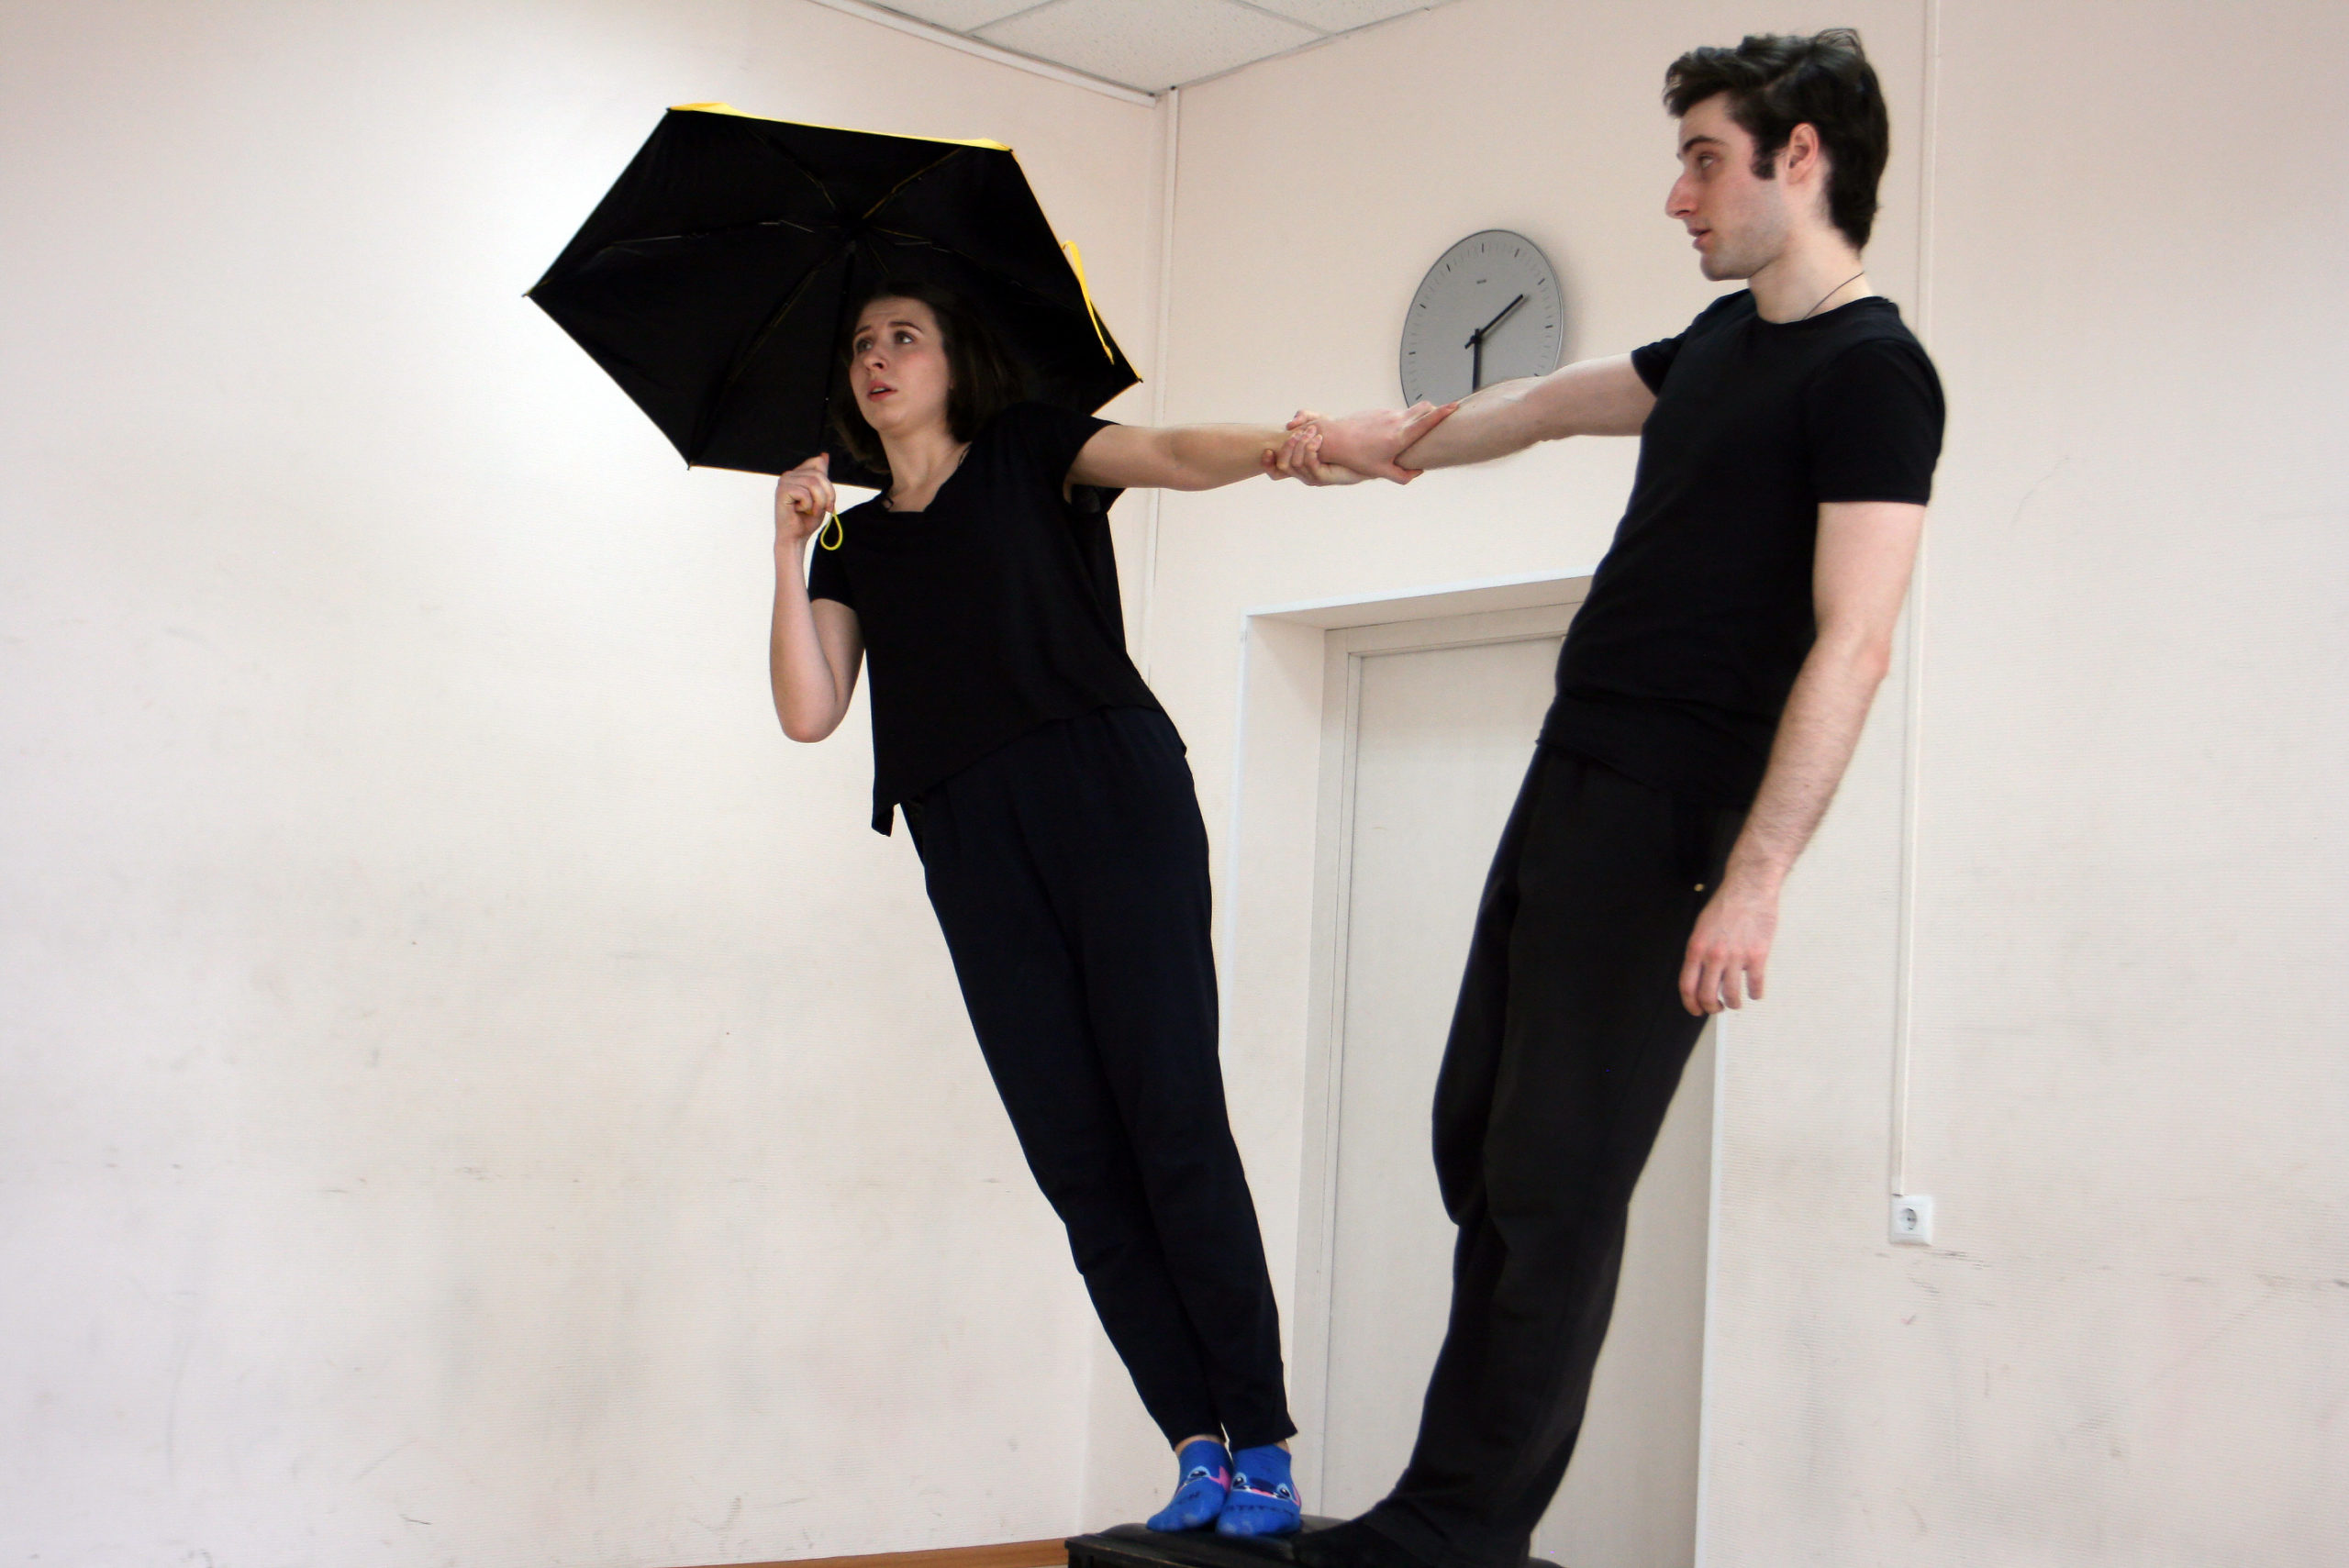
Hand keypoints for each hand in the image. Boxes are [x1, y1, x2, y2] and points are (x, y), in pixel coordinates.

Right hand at [774, 452, 835, 546]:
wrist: (795, 538)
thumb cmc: (806, 519)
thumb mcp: (820, 495)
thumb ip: (821, 476)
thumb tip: (824, 455)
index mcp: (797, 474)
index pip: (818, 462)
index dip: (828, 482)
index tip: (829, 501)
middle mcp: (789, 475)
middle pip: (819, 474)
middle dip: (827, 494)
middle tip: (824, 509)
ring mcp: (784, 482)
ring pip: (813, 483)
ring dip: (819, 501)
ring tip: (812, 511)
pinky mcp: (782, 491)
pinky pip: (805, 493)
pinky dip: (808, 505)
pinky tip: (800, 511)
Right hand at [1264, 419, 1372, 485]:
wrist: (1361, 451)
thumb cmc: (1339, 437)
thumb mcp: (1321, 422)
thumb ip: (1306, 417)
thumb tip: (1291, 423)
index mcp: (1298, 464)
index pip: (1275, 471)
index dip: (1267, 463)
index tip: (1267, 450)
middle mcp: (1302, 474)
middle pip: (1282, 465)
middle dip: (1288, 446)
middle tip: (1298, 432)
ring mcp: (1312, 477)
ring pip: (1296, 464)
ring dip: (1301, 445)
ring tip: (1312, 431)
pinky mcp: (1324, 478)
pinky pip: (1311, 464)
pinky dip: (1311, 450)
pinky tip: (1319, 439)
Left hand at [1282, 401, 1457, 482]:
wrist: (1334, 438)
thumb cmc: (1356, 456)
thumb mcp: (1380, 471)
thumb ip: (1402, 475)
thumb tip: (1417, 472)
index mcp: (1399, 436)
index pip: (1427, 421)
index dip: (1443, 413)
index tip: (1455, 406)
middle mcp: (1396, 421)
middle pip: (1423, 408)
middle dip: (1434, 412)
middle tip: (1439, 420)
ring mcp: (1387, 414)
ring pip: (1409, 411)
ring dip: (1415, 419)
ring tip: (1410, 434)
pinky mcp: (1379, 411)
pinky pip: (1395, 414)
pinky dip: (1400, 421)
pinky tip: (1387, 435)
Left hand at [1678, 875, 1778, 1015]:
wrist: (1749, 889)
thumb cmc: (1725, 906)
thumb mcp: (1702, 928)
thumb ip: (1700, 952)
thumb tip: (1702, 975)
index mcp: (1696, 948)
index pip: (1687, 986)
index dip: (1691, 1003)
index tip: (1696, 1010)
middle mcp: (1713, 956)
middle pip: (1707, 995)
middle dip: (1712, 1008)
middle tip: (1718, 1008)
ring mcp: (1736, 957)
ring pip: (1732, 995)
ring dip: (1734, 1003)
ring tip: (1736, 1002)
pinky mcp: (1757, 956)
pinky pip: (1755, 985)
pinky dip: (1755, 994)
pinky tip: (1755, 992)